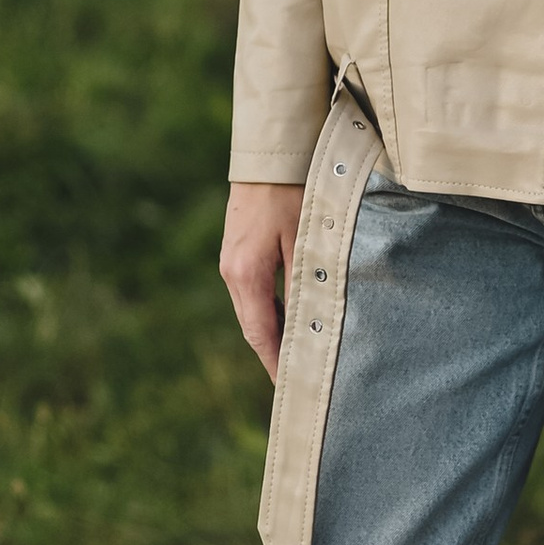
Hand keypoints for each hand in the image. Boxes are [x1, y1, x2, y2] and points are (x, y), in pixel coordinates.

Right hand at [219, 180, 304, 382]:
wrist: (270, 154)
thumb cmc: (294, 192)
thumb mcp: (306, 239)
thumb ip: (307, 284)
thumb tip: (312, 327)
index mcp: (246, 274)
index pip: (262, 335)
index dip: (278, 365)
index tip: (295, 390)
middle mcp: (232, 273)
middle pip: (254, 328)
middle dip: (275, 356)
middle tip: (301, 382)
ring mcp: (230, 262)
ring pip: (252, 312)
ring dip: (274, 334)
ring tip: (301, 356)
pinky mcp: (236, 252)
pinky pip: (253, 293)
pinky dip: (271, 312)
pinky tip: (293, 317)